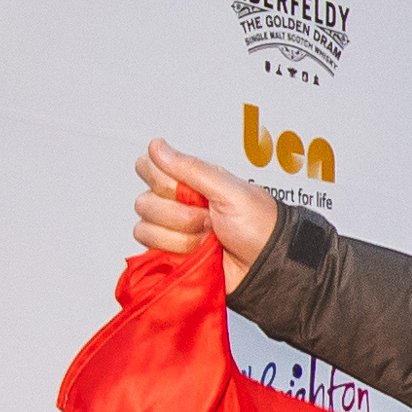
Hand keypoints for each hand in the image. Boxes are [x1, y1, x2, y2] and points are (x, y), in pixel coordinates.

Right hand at [136, 138, 278, 293]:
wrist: (267, 265)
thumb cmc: (259, 226)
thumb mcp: (229, 190)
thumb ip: (191, 168)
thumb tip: (157, 146)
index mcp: (190, 180)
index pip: (148, 167)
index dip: (163, 180)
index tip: (190, 189)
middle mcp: (176, 202)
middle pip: (144, 200)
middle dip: (181, 214)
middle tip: (210, 217)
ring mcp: (172, 229)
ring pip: (146, 227)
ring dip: (182, 235)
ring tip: (208, 236)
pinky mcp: (170, 253)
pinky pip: (150, 249)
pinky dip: (177, 250)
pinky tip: (198, 251)